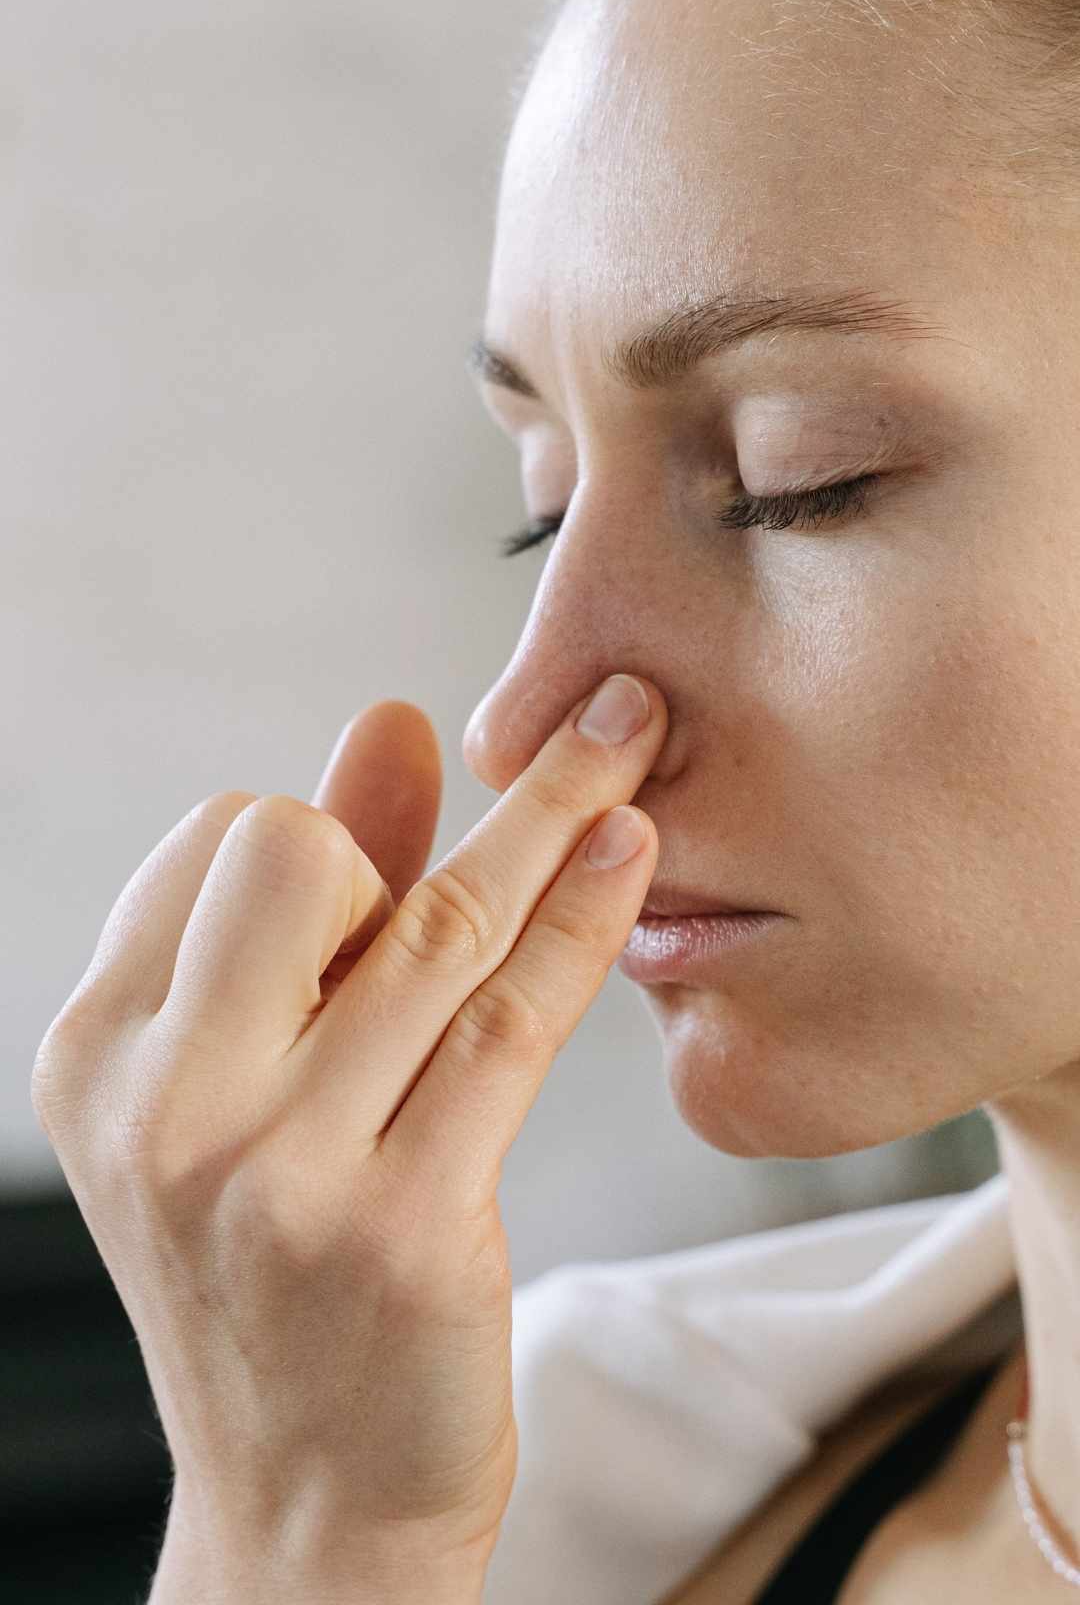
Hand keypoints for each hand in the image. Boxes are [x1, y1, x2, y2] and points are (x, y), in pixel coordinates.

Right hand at [31, 674, 666, 1595]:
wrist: (310, 1505)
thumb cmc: (281, 1262)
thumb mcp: (251, 1080)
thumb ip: (315, 896)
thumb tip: (392, 718)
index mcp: (101, 1054)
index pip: (215, 839)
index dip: (316, 844)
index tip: (370, 893)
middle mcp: (170, 1111)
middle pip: (294, 852)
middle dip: (389, 835)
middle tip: (441, 896)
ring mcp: (285, 1176)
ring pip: (439, 927)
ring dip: (554, 804)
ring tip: (632, 728)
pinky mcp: (409, 1231)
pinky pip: (514, 1023)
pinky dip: (584, 916)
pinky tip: (630, 845)